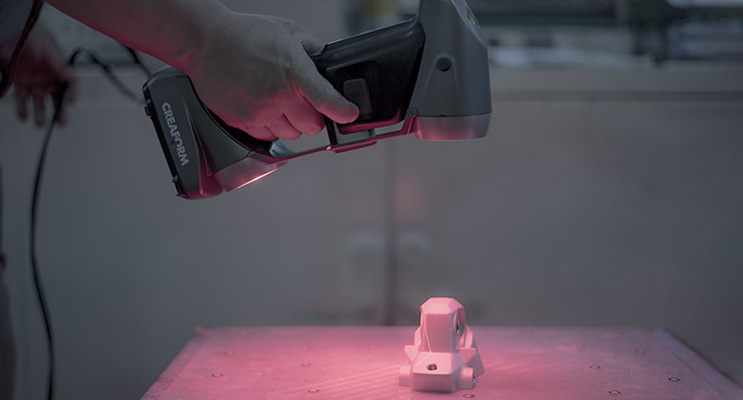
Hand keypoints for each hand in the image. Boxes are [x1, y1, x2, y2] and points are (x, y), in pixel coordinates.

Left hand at [13, 23, 75, 126]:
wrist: (8, 30)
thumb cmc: (30, 33)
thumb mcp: (47, 47)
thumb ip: (59, 62)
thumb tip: (72, 76)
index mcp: (58, 67)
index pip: (70, 84)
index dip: (72, 94)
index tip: (71, 103)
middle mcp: (47, 76)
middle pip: (57, 97)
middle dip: (60, 110)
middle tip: (61, 121)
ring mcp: (33, 80)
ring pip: (39, 101)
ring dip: (40, 113)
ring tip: (40, 123)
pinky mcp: (18, 81)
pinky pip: (21, 98)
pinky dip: (22, 108)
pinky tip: (23, 115)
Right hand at [183, 12, 358, 140]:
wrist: (206, 42)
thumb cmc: (244, 34)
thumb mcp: (287, 32)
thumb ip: (311, 48)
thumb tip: (325, 58)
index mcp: (295, 72)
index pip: (328, 100)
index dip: (343, 111)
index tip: (349, 114)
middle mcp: (280, 96)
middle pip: (311, 125)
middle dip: (312, 116)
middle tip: (304, 104)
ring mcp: (260, 111)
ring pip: (290, 135)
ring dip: (291, 124)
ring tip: (280, 105)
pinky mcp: (242, 122)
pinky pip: (267, 137)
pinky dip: (270, 128)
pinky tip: (264, 110)